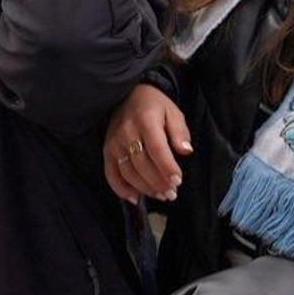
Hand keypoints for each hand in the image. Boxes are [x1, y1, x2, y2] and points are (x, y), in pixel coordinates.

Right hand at [105, 85, 191, 202]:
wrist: (129, 96)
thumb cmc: (155, 106)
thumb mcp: (173, 112)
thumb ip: (179, 132)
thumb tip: (186, 151)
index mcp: (146, 121)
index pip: (157, 148)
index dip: (167, 167)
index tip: (178, 181)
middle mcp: (127, 133)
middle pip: (142, 164)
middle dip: (158, 182)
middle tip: (172, 194)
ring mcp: (114, 144)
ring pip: (128, 172)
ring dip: (145, 188)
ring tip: (161, 195)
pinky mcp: (107, 152)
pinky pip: (111, 175)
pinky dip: (122, 189)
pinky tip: (136, 198)